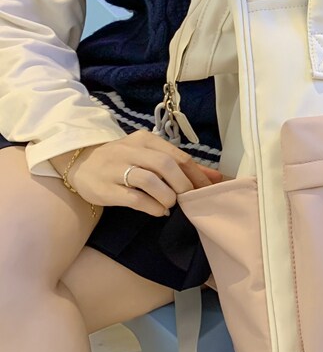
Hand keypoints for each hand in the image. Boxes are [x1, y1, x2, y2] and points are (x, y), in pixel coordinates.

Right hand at [53, 130, 223, 216]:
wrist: (79, 164)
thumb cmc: (122, 161)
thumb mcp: (149, 156)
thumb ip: (180, 166)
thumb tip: (214, 177)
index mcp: (145, 140)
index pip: (178, 156)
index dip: (196, 175)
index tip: (207, 190)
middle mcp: (131, 150)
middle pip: (166, 166)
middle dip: (183, 185)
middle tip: (189, 199)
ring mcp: (117, 169)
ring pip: (150, 180)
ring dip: (167, 196)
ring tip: (171, 205)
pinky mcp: (106, 189)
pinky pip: (134, 198)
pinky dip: (151, 206)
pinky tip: (158, 211)